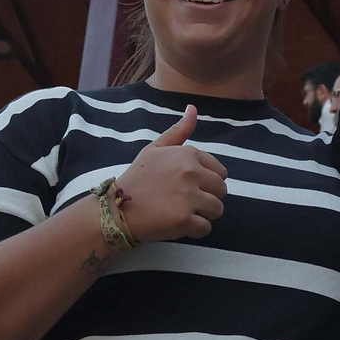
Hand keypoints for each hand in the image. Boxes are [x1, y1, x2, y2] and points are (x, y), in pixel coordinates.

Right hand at [115, 105, 227, 242]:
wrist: (117, 208)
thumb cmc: (137, 178)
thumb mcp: (154, 149)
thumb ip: (178, 131)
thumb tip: (193, 109)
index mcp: (188, 154)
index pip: (220, 172)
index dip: (206, 182)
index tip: (186, 186)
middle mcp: (190, 173)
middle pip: (222, 191)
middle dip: (207, 198)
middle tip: (184, 201)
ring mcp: (188, 197)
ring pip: (217, 209)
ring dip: (203, 214)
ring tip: (181, 212)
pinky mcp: (184, 220)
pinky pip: (205, 228)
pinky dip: (195, 230)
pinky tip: (177, 224)